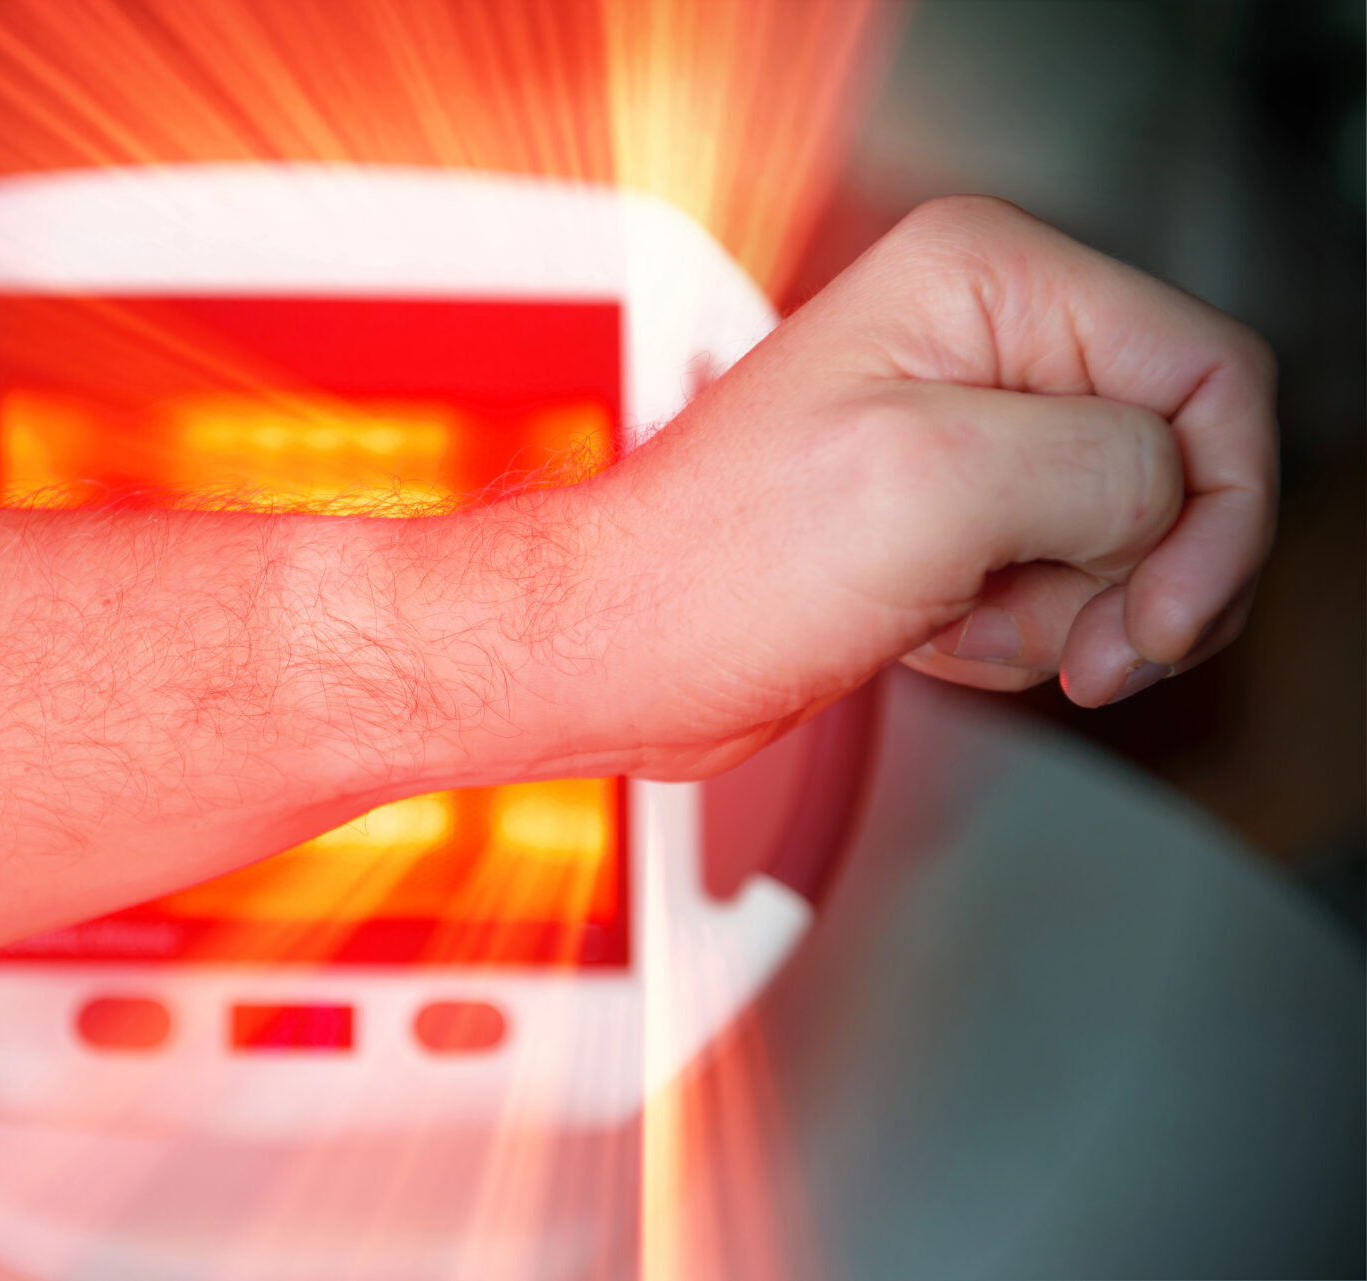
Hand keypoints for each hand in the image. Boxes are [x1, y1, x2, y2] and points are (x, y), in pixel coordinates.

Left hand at [576, 196, 1275, 777]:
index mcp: (983, 279)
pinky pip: (1060, 578)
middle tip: (1073, 645)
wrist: (622, 651)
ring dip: (1065, 613)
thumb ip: (1104, 465)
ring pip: (1125, 534)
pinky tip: (931, 633)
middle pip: (1178, 461)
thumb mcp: (936, 486)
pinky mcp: (949, 511)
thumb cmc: (715, 567)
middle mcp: (982, 338)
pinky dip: (1017, 631)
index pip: (1209, 375)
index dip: (1219, 509)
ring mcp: (967, 428)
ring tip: (957, 622)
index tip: (1160, 617)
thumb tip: (1173, 494)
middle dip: (1132, 575)